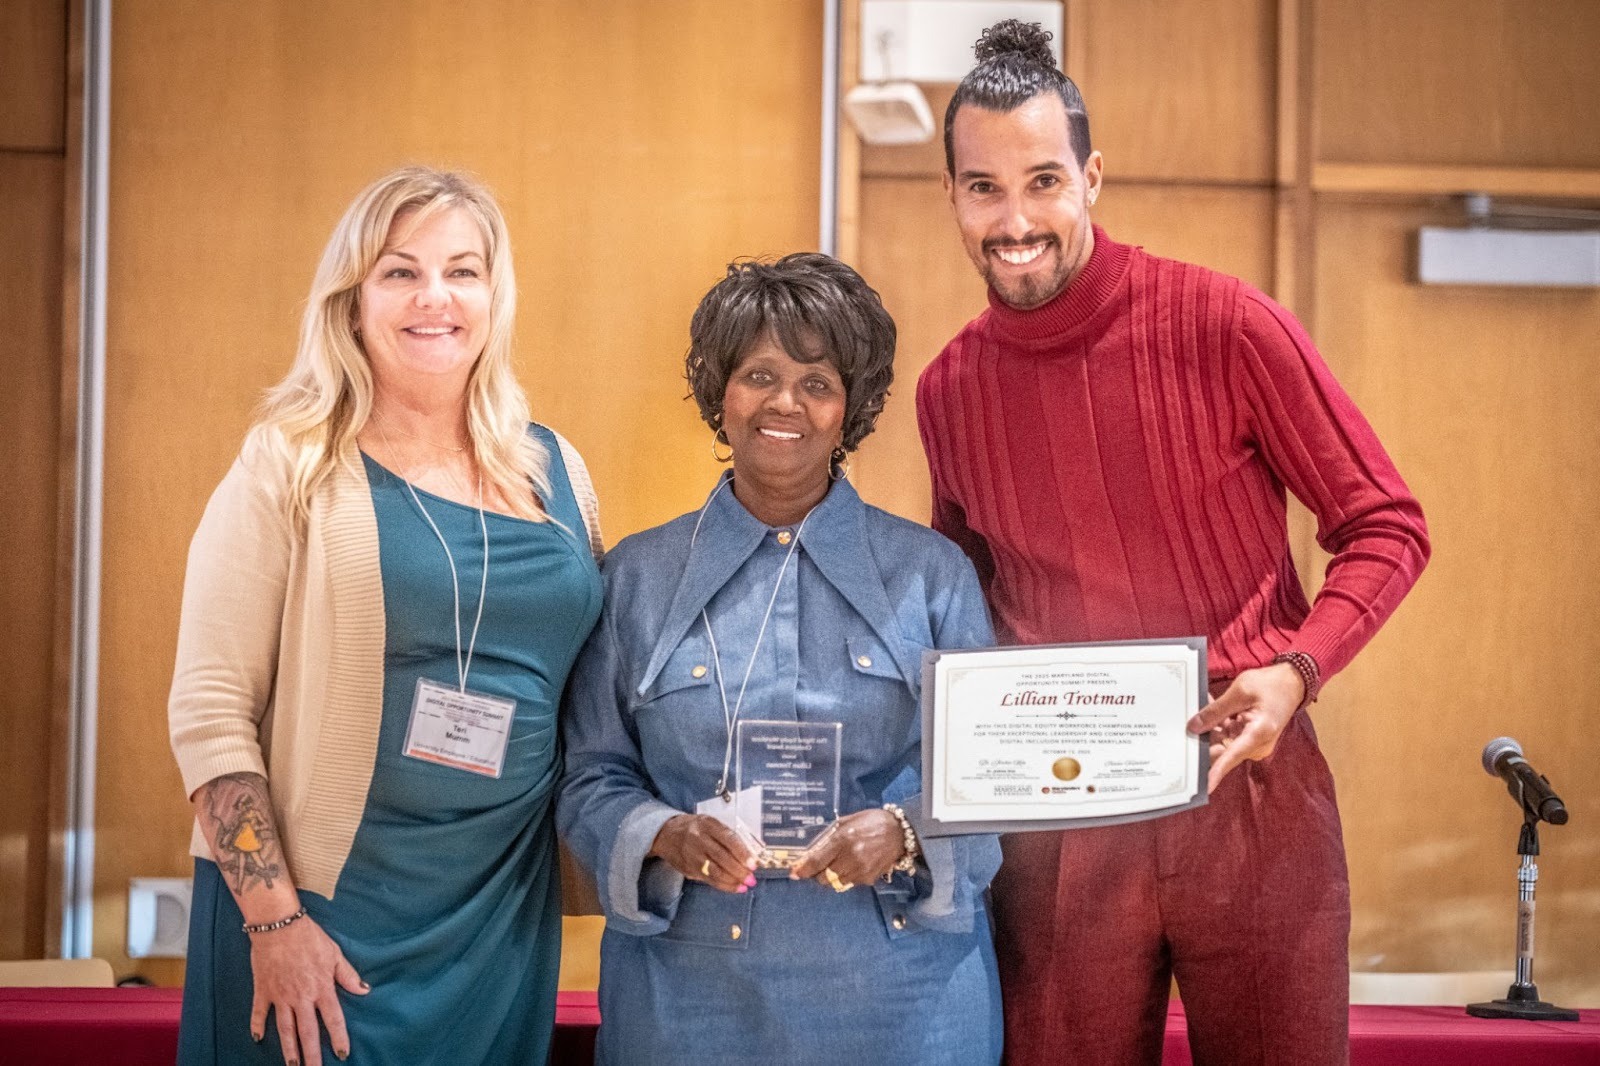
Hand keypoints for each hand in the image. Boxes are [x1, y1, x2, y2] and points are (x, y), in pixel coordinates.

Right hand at [248, 914, 366, 1065]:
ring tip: (292, 1065)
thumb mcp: (334, 954)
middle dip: (311, 1055)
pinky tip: (258, 1039)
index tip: (342, 1055)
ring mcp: (280, 996)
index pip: (333, 1019)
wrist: (279, 926)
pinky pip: (260, 1012)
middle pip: (307, 1032)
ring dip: (289, 1049)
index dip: (338, 1038)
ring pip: (285, 1029)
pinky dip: (258, 1026)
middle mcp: (301, 997)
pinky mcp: (263, 990)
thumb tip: (364, 990)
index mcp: (321, 988)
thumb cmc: (310, 937)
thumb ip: (347, 975)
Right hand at [650, 814, 757, 893]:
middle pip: (721, 857)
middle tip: (751, 878)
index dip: (742, 853)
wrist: (666, 834)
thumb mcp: (710, 824)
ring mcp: (692, 855)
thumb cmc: (695, 828)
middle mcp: (698, 839)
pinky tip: (735, 887)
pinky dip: (724, 885)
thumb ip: (727, 837)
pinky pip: (708, 880)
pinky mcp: (688, 868)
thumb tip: (748, 855)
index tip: (753, 864)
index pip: (728, 839)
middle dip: (739, 871)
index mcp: (707, 824)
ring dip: (732, 881)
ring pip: (715, 871)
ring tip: (745, 885)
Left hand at [788, 809, 905, 888]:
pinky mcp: (868, 879)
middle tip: (820, 865)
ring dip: (831, 877)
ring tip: (838, 863)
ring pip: (834, 883)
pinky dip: (845, 877)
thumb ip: (827, 837)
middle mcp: (850, 858)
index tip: (794, 872)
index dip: (803, 869)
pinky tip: (852, 864)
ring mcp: (860, 871)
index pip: (816, 861)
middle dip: (817, 874)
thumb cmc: (871, 822)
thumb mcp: (845, 822)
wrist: (899, 832)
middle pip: (823, 878)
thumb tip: (810, 852)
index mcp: (842, 839)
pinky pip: (848, 883)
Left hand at [1186, 663, 1304, 793]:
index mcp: (1259, 733)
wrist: (1292, 683)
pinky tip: (1213, 710)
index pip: (1232, 756)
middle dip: (1205, 737)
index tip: (1203, 786)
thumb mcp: (1240, 691)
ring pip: (1224, 742)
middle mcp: (1258, 745)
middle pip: (1223, 750)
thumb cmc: (1272, 685)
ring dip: (1212, 727)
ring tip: (1203, 706)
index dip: (1216, 772)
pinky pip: (1230, 736)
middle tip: (1188, 723)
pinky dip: (1221, 724)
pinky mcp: (1251, 739)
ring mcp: (1255, 744)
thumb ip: (1216, 710)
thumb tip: (1194, 727)